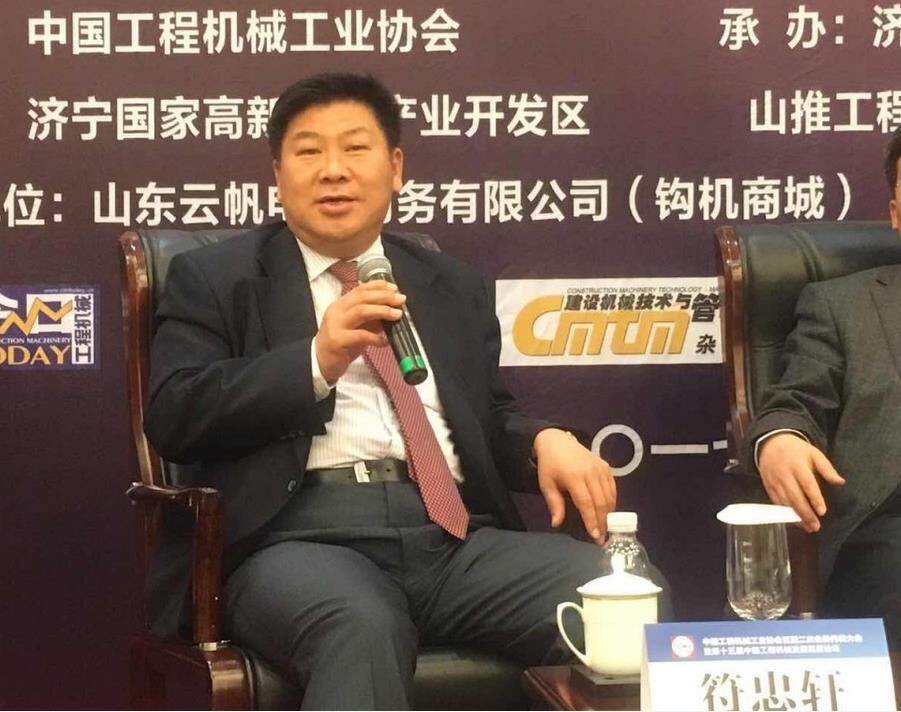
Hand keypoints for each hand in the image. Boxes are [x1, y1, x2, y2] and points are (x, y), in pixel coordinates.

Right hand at [315, 280, 404, 382]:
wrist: (320, 362)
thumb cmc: (340, 343)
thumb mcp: (356, 327)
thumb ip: (371, 319)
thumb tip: (392, 312)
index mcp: (341, 305)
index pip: (360, 289)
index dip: (378, 286)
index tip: (394, 288)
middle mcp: (337, 311)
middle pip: (362, 297)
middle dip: (383, 296)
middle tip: (400, 299)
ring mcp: (336, 325)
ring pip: (360, 311)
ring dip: (381, 311)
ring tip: (397, 314)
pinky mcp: (338, 341)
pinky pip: (360, 336)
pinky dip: (376, 337)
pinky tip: (385, 340)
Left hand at [534, 428, 615, 542]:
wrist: (557, 441)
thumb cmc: (550, 465)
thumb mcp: (546, 484)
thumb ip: (554, 504)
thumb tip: (557, 524)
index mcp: (574, 477)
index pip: (586, 504)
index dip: (592, 521)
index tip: (595, 536)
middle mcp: (590, 472)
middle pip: (601, 502)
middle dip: (603, 522)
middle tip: (602, 538)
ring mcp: (600, 468)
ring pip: (609, 496)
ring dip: (609, 514)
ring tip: (605, 528)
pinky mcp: (606, 466)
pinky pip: (612, 487)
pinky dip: (612, 501)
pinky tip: (608, 511)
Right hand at [757, 432, 844, 531]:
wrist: (770, 443)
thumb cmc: (796, 450)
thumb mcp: (814, 453)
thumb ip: (827, 468)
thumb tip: (840, 482)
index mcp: (797, 465)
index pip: (807, 484)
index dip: (815, 499)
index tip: (822, 512)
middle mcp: (784, 474)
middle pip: (795, 496)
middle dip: (805, 513)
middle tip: (815, 526)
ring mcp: (774, 481)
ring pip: (784, 502)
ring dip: (795, 516)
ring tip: (807, 527)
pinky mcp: (768, 486)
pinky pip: (775, 502)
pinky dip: (784, 513)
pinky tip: (794, 521)